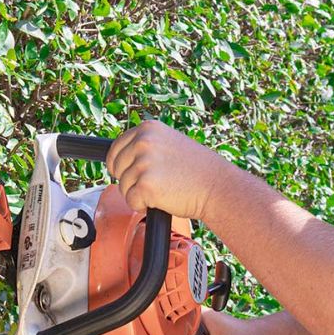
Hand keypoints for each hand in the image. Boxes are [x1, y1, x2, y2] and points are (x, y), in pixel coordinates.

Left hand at [105, 119, 235, 221]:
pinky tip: (162, 199)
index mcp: (148, 129)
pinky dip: (143, 206)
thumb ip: (147, 145)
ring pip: (123, 186)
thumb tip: (120, 156)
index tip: (124, 172)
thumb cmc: (198, 169)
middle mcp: (143, 142)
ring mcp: (143, 163)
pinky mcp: (145, 184)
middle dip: (130, 180)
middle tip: (155, 183)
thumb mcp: (170, 144)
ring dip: (139, 194)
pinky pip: (131, 201)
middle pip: (117, 168)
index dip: (118, 165)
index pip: (116, 148)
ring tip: (163, 189)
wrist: (217, 186)